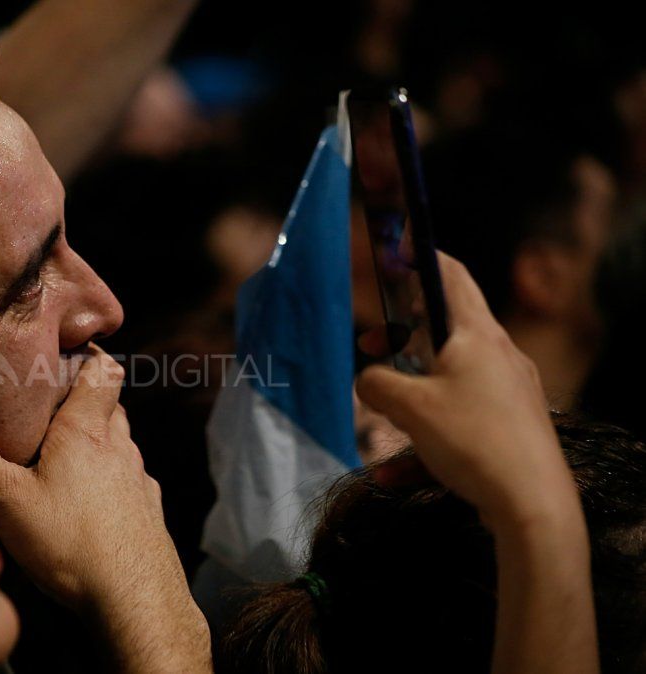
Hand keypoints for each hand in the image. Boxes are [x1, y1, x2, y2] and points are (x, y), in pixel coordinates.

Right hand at [0, 345, 209, 670]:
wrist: (135, 600)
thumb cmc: (72, 544)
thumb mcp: (8, 499)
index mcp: (88, 431)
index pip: (104, 371)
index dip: (89, 356)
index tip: (64, 354)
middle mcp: (120, 447)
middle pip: (109, 406)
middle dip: (81, 401)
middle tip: (44, 409)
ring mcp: (138, 480)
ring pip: (118, 444)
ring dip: (94, 444)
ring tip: (57, 458)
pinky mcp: (147, 512)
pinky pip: (126, 482)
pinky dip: (107, 481)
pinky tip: (84, 504)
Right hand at [355, 253, 578, 531]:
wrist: (534, 505)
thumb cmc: (473, 441)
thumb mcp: (410, 408)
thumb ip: (377, 384)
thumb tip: (366, 378)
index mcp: (477, 336)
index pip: (451, 276)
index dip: (421, 258)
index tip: (396, 252)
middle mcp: (499, 355)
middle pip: (446, 329)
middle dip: (404, 337)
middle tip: (372, 346)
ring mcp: (510, 391)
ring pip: (450, 377)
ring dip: (412, 390)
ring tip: (385, 411)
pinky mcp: (512, 425)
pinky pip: (461, 418)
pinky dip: (428, 433)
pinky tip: (395, 474)